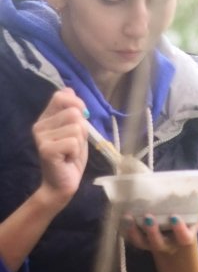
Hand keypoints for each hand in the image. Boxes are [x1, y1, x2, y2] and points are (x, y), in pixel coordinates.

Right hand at [32, 88, 87, 208]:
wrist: (62, 182)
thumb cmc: (71, 157)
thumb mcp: (76, 131)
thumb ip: (73, 112)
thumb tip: (69, 89)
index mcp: (46, 118)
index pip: (61, 96)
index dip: (77, 102)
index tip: (83, 116)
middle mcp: (40, 125)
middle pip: (74, 113)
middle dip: (82, 129)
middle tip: (74, 144)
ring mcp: (41, 137)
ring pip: (77, 128)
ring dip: (80, 142)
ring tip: (70, 152)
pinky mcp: (46, 149)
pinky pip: (74, 142)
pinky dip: (77, 151)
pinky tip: (68, 158)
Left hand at [121, 188, 197, 253]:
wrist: (173, 244)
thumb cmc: (187, 226)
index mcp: (183, 239)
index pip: (183, 238)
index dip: (179, 229)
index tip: (174, 217)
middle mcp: (166, 244)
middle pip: (157, 243)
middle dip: (152, 231)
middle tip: (148, 217)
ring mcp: (151, 244)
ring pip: (140, 242)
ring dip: (133, 231)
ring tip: (128, 216)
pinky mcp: (139, 242)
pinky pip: (129, 238)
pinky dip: (124, 229)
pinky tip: (120, 217)